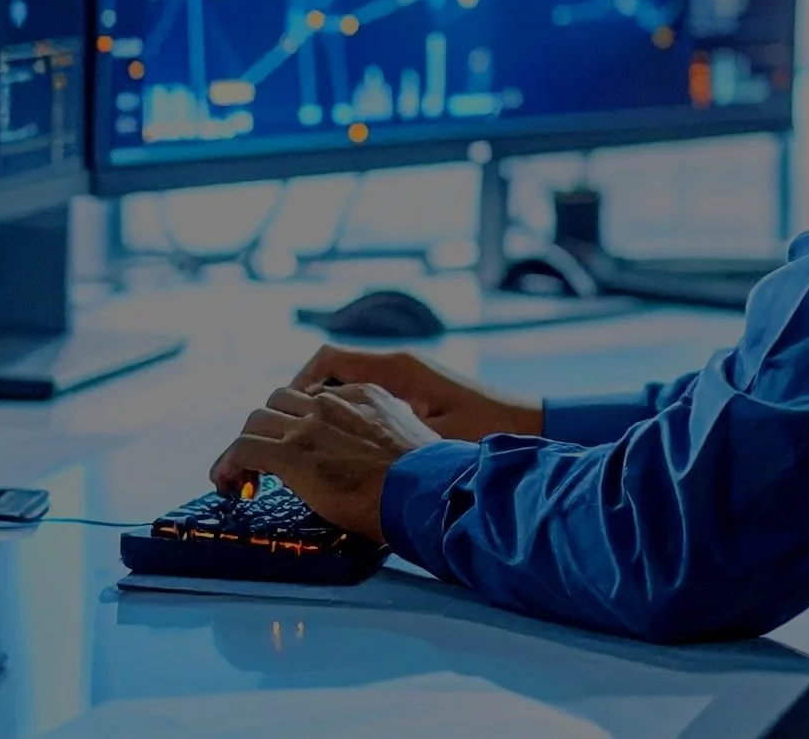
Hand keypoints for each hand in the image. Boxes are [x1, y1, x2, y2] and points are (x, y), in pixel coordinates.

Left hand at [210, 384, 440, 541]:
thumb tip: (385, 457)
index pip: (316, 396)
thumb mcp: (413, 438)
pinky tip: (226, 482)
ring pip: (257, 420)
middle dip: (269, 426)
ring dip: (246, 445)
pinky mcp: (291, 454)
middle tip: (268, 458)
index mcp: (363, 395)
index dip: (302, 421)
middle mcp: (331, 403)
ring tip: (240, 474)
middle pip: (279, 400)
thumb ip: (389, 436)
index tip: (300, 444)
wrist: (424, 490)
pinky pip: (244, 448)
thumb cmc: (426, 477)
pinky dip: (228, 464)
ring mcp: (309, 427)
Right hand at [288, 344, 542, 443]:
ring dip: (322, 409)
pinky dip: (344, 414)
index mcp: (397, 368)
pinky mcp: (415, 393)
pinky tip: (341, 448)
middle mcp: (398, 365)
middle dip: (300, 400)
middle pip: (329, 369)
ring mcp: (406, 378)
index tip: (279, 418)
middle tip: (282, 437)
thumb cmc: (486, 431)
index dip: (296, 385)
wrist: (528, 425)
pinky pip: (364, 395)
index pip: (327, 360)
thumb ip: (384, 435)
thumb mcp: (432, 437)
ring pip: (346, 384)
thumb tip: (333, 444)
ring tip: (303, 445)